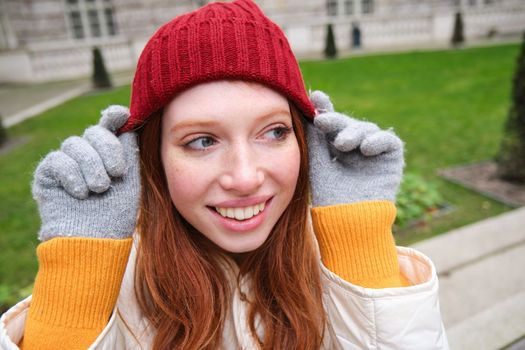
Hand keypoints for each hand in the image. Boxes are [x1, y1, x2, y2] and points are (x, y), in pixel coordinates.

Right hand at [32, 106, 139, 240]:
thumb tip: (128, 122)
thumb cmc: (117, 214)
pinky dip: (72, 176)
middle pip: (95, 132)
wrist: (96, 240)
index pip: (110, 126)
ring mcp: (67, 162)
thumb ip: (130, 151)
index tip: (123, 116)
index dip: (114, 116)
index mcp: (109, 153)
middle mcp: (88, 154)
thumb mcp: (131, 180)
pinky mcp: (47, 174)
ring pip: (75, 144)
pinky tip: (82, 193)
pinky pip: (58, 161)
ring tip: (100, 189)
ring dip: (91, 166)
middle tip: (116, 173)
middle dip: (108, 149)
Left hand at [307, 91, 403, 206]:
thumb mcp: (319, 161)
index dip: (325, 112)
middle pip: (347, 125)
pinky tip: (365, 148)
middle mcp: (356, 148)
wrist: (347, 222)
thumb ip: (316, 135)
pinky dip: (377, 140)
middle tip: (323, 122)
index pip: (332, 126)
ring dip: (354, 132)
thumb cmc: (329, 196)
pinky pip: (388, 141)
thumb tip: (310, 103)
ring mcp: (374, 152)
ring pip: (366, 130)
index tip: (314, 97)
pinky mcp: (392, 158)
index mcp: (336, 148)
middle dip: (335, 122)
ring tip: (342, 143)